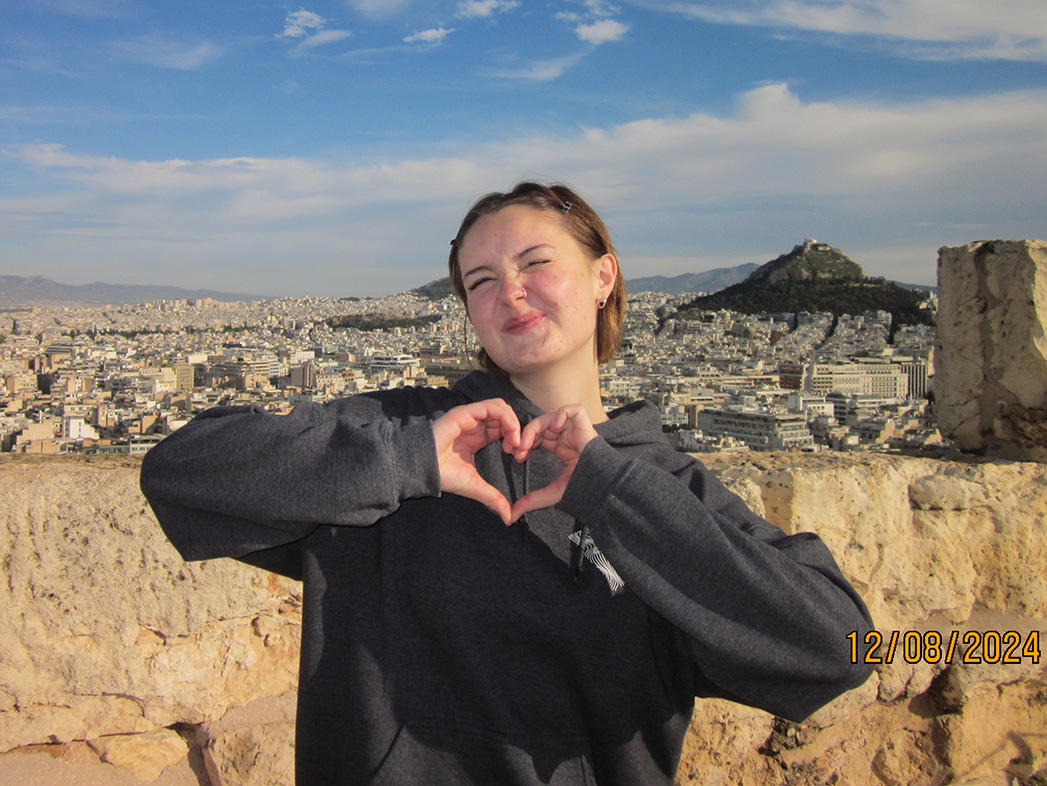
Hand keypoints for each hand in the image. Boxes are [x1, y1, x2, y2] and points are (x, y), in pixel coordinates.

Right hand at [432, 398, 519, 525]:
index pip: (503, 428)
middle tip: (520, 448)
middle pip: (505, 415)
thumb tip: (509, 519)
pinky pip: (491, 406)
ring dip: (513, 422)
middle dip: (518, 430)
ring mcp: (470, 417)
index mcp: (478, 437)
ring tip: (515, 440)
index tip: (518, 455)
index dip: (515, 438)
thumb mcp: (475, 486)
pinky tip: (510, 432)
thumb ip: (493, 498)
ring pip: (501, 407)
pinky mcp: (465, 413)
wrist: (422, 469)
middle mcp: (475, 424)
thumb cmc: (443, 475)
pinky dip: (506, 417)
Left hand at [510, 405, 598, 522]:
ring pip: (550, 416)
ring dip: (536, 427)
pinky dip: (560, 415)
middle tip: (516, 449)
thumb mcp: (551, 494)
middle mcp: (566, 436)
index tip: (516, 456)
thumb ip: (531, 501)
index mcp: (560, 448)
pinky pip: (572, 409)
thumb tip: (511, 517)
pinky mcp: (585, 424)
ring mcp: (575, 429)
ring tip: (530, 443)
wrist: (600, 485)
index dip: (525, 443)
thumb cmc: (581, 489)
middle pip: (540, 426)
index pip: (537, 437)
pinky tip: (554, 429)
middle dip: (525, 435)